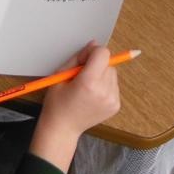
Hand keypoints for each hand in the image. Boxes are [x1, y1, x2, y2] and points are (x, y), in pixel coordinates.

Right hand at [28, 43, 121, 172]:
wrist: (62, 129)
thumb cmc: (57, 103)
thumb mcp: (60, 75)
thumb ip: (78, 58)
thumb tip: (94, 45)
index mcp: (89, 82)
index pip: (103, 53)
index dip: (92, 53)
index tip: (83, 60)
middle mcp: (104, 91)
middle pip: (108, 63)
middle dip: (96, 64)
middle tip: (82, 75)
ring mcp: (112, 99)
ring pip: (112, 73)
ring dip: (102, 74)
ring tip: (87, 86)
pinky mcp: (116, 105)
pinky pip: (114, 85)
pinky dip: (105, 85)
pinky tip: (92, 94)